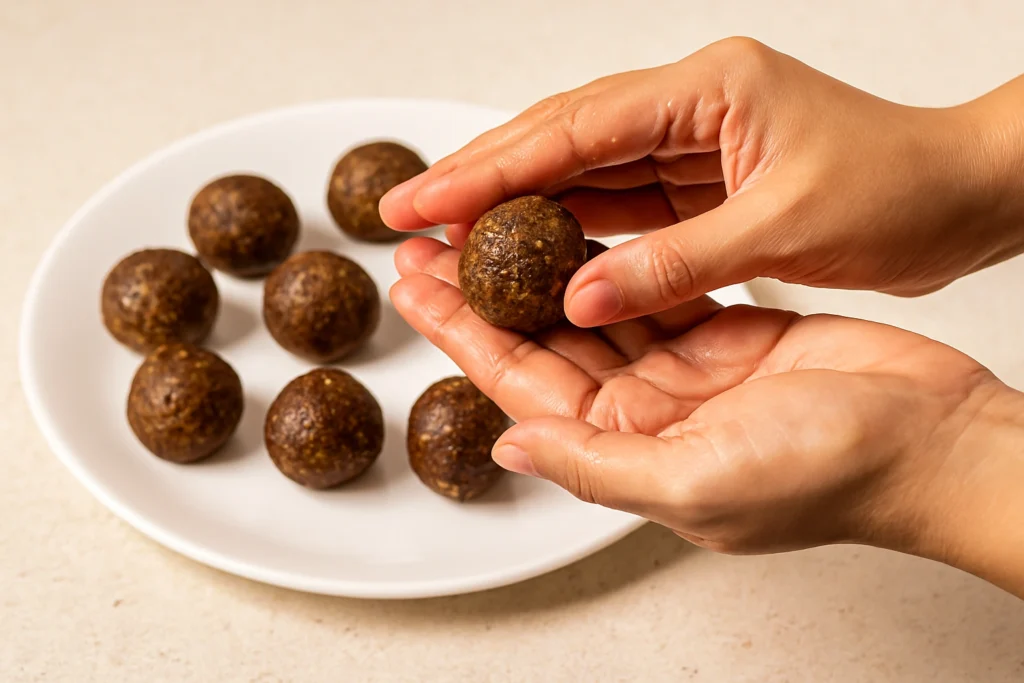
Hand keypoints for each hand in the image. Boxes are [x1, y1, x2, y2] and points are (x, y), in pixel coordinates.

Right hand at [381, 37, 1023, 326]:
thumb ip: (674, 262)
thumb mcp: (784, 227)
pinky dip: (570, 231)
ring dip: (515, 208)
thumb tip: (580, 298)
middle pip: (561, 140)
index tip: (423, 199)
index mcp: (708, 90)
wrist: (964, 197)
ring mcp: (692, 146)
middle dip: (480, 179)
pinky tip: (525, 253)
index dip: (489, 166)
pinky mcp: (701, 185)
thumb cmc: (900, 189)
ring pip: (582, 174)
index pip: (573, 126)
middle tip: (406, 215)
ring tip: (448, 240)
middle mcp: (690, 108)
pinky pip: (619, 206)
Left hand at [391, 237, 1023, 595]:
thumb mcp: (700, 480)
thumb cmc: (835, 474)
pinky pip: (650, 286)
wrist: (935, 438)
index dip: (462, 332)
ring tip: (487, 222)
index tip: (416, 285)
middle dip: (484, 290)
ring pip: (590, 307)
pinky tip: (572, 225)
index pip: (521, 383)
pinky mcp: (723, 333)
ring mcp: (683, 371)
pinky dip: (610, 256)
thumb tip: (510, 449)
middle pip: (543, 340)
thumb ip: (599, 467)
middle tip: (432, 240)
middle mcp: (645, 413)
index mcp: (628, 451)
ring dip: (538, 267)